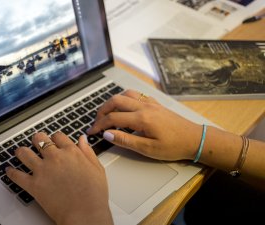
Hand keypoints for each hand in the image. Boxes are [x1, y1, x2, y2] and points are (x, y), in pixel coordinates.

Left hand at [6, 132, 112, 224]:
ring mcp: (42, 170)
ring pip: (24, 153)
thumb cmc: (93, 195)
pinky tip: (10, 171)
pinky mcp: (33, 185)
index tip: (54, 141)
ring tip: (20, 152)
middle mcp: (55, 158)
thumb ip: (88, 152)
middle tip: (36, 142)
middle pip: (39, 139)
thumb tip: (82, 140)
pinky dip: (11, 172)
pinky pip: (17, 175)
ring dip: (21, 151)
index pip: (58, 136)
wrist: (85, 214)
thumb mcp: (97, 169)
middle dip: (37, 139)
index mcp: (71, 152)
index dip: (55, 138)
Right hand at [87, 89, 202, 160]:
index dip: (99, 125)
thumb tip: (107, 134)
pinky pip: (135, 94)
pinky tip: (124, 108)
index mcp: (141, 118)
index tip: (91, 132)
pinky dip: (124, 99)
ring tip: (107, 113)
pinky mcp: (155, 104)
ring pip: (125, 94)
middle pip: (115, 101)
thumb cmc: (173, 146)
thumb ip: (126, 140)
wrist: (194, 139)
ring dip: (113, 102)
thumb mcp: (148, 149)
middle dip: (102, 110)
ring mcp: (150, 103)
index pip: (112, 118)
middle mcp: (144, 107)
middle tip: (97, 122)